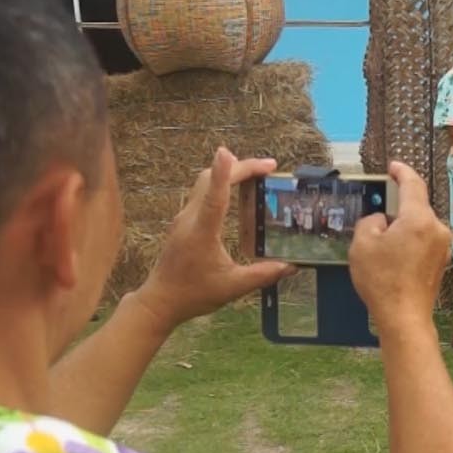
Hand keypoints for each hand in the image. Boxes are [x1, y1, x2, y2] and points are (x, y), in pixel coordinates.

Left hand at [135, 148, 296, 331]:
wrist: (160, 301)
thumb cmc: (194, 294)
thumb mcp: (233, 287)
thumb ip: (263, 275)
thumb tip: (292, 266)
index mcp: (202, 232)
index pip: (215, 196)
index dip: (223, 172)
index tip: (226, 151)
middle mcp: (190, 219)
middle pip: (209, 180)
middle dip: (240, 167)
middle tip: (269, 167)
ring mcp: (183, 219)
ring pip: (204, 183)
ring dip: (230, 173)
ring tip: (257, 174)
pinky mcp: (182, 222)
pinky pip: (202, 194)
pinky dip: (221, 184)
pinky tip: (237, 192)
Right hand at [350, 161, 451, 332]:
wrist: (404, 317)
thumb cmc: (382, 281)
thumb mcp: (362, 244)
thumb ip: (371, 221)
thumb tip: (382, 220)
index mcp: (419, 219)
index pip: (413, 184)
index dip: (402, 171)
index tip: (393, 167)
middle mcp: (437, 228)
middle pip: (416, 206)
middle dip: (397, 207)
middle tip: (377, 215)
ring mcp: (443, 246)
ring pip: (420, 224)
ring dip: (403, 226)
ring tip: (382, 244)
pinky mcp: (441, 260)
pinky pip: (424, 239)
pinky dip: (410, 240)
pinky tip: (394, 256)